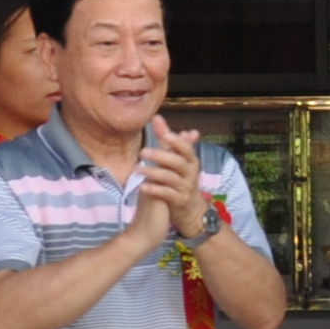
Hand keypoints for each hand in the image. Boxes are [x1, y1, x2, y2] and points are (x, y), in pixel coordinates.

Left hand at [134, 119, 212, 240]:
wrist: (192, 211)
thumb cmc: (181, 180)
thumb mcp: (177, 159)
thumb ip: (166, 139)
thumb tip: (156, 117)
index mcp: (190, 161)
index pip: (186, 148)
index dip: (176, 141)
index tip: (164, 135)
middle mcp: (190, 173)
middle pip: (177, 162)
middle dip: (161, 156)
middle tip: (142, 152)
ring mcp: (185, 187)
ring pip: (170, 178)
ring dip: (153, 173)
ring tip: (137, 169)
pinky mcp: (179, 201)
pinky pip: (167, 194)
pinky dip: (155, 190)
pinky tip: (142, 186)